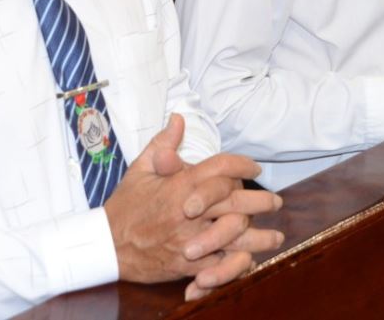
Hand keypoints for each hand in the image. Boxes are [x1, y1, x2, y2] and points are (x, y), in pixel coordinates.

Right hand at [105, 115, 283, 297]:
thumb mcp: (140, 169)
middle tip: (275, 200)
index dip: (242, 165)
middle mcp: (188, 212)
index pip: (220, 168)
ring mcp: (190, 240)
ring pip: (234, 237)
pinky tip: (253, 259)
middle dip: (260, 201)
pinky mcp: (188, 265)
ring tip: (276, 235)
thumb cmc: (125, 206)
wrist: (107, 245)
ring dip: (259, 237)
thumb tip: (178, 118)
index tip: (254, 167)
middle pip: (235, 202)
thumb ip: (163, 143)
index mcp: (179, 186)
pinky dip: (239, 263)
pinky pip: (221, 265)